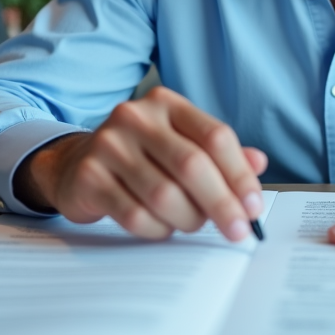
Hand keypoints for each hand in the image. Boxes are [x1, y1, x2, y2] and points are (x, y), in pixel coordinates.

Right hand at [15, 86, 267, 241]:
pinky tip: (161, 227)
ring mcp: (109, 144)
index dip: (240, 175)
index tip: (253, 207)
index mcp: (167, 103)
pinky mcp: (89, 176)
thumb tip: (258, 165)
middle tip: (238, 231)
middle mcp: (136, 117)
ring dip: (188, 219)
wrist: (76, 163)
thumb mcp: (181, 144)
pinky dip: (157, 230)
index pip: (215, 136)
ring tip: (192, 223)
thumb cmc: (141, 156)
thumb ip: (220, 154)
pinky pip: (135, 215)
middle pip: (192, 165)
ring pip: (165, 195)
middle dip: (221, 204)